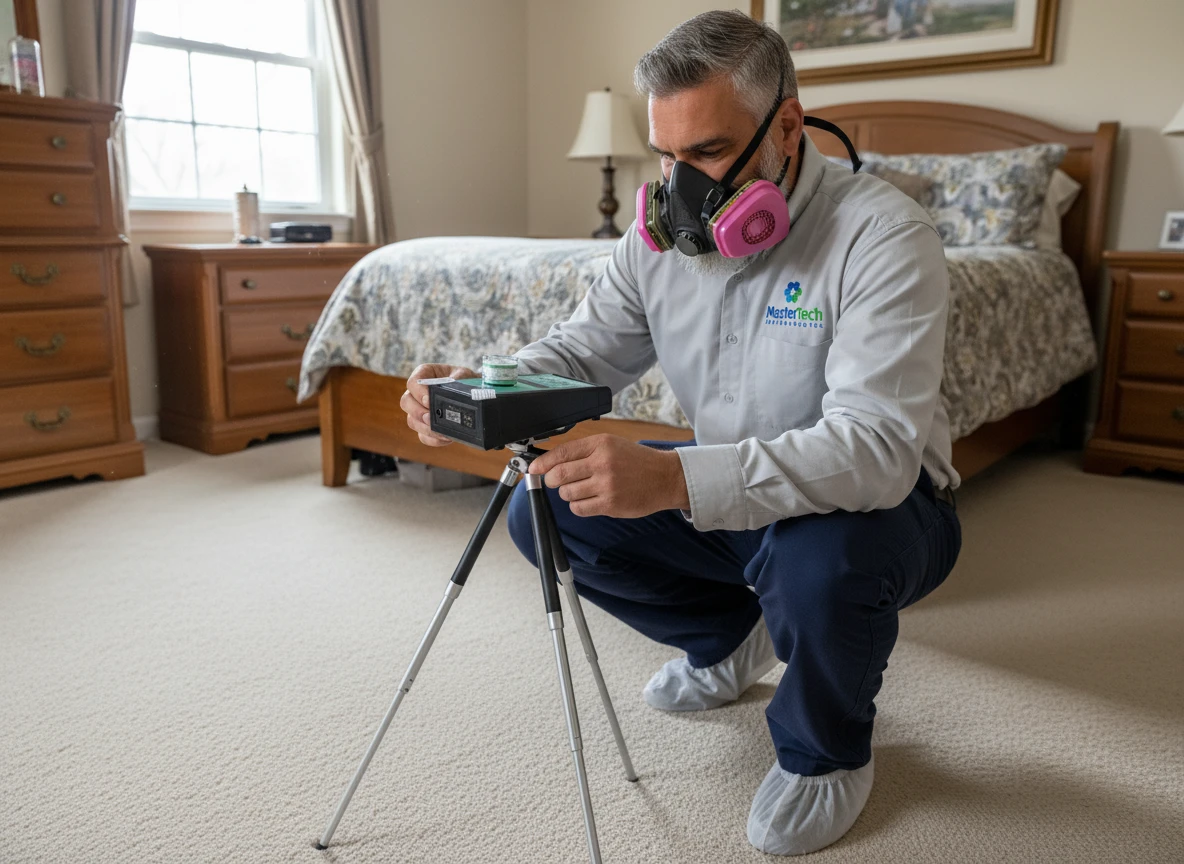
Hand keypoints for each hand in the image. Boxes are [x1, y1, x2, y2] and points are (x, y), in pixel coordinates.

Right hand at [401, 362, 477, 446]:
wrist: (476, 395)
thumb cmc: (467, 380)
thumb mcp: (464, 376)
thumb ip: (457, 381)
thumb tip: (452, 394)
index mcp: (425, 375)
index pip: (412, 382)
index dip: (418, 392)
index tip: (429, 400)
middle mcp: (417, 393)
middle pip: (406, 402)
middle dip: (417, 412)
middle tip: (431, 417)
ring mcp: (420, 411)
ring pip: (412, 421)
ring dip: (425, 428)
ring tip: (441, 430)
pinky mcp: (426, 426)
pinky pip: (422, 436)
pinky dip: (433, 439)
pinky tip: (446, 438)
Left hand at [528, 434, 689, 517]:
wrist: (665, 478)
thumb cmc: (637, 462)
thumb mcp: (612, 445)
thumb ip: (584, 451)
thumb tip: (552, 462)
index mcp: (600, 444)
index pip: (561, 453)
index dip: (543, 463)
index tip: (534, 469)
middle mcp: (602, 462)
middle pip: (560, 475)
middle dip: (552, 480)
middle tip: (556, 482)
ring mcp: (606, 485)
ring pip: (568, 493)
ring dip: (568, 493)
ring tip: (580, 489)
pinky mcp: (610, 504)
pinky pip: (579, 508)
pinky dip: (578, 506)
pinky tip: (588, 500)